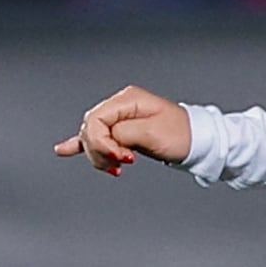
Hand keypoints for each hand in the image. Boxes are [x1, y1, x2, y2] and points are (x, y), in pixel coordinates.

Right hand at [57, 84, 191, 175]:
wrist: (201, 142)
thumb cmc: (184, 135)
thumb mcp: (152, 134)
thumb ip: (122, 134)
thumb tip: (106, 139)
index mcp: (127, 100)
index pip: (95, 120)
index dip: (101, 142)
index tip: (122, 158)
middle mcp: (121, 106)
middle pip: (91, 129)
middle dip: (101, 150)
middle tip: (123, 163)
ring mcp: (121, 118)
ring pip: (93, 138)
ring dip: (100, 155)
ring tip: (116, 167)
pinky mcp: (123, 132)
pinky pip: (98, 138)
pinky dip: (82, 146)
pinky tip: (64, 150)